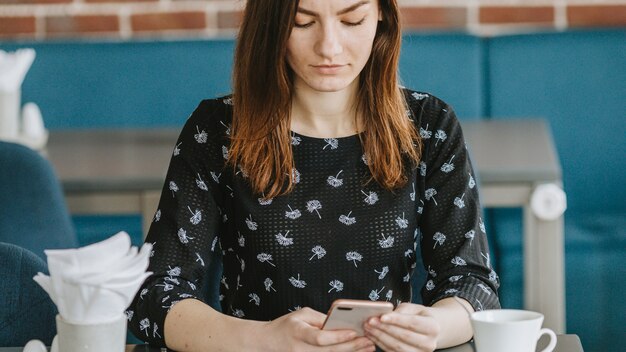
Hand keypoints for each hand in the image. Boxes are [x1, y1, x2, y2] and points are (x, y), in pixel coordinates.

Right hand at [259, 307, 374, 351]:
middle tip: (369, 340)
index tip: (353, 331)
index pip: (320, 338)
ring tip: (369, 347)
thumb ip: (320, 318)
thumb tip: (342, 322)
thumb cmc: (286, 325)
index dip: (338, 336)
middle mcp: (302, 350)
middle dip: (352, 346)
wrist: (268, 342)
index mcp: (298, 333)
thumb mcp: (301, 314)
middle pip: (330, 351)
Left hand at [363, 303, 440, 351]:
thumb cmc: (419, 317)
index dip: (396, 320)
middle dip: (384, 328)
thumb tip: (385, 315)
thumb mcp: (414, 308)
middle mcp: (429, 343)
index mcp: (433, 327)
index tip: (382, 316)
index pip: (412, 323)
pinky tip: (373, 336)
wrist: (429, 330)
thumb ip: (401, 311)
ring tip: (369, 328)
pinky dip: (381, 344)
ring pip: (397, 347)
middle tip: (370, 321)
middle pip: (404, 336)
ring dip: (380, 337)